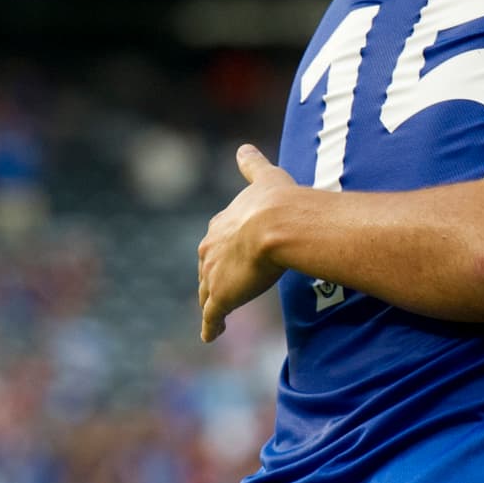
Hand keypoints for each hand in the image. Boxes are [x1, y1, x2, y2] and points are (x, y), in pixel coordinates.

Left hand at [197, 144, 289, 341]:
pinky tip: (211, 335)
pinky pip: (213, 317)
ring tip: (216, 312)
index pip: (216, 241)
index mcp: (220, 225)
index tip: (228, 254)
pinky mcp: (221, 297)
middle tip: (223, 284)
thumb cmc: (276, 201)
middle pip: (207, 269)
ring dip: (212, 302)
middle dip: (213, 276)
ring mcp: (213, 276)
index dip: (223, 249)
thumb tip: (243, 147)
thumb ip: (251, 165)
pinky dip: (211, 326)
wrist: (277, 224)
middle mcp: (209, 251)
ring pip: (207, 293)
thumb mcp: (264, 177)